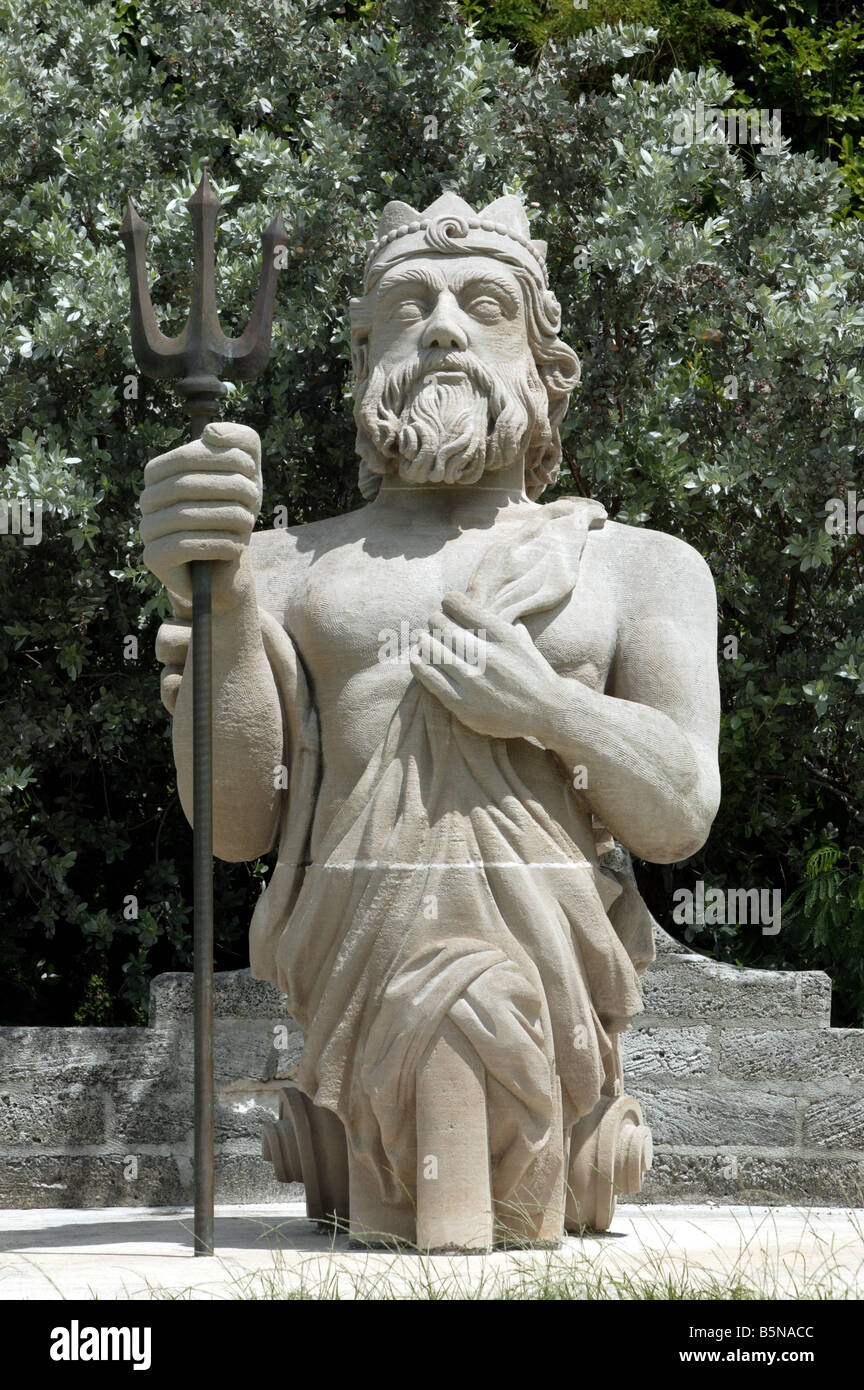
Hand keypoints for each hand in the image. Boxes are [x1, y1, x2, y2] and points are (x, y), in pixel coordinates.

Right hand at [139, 421, 261, 611]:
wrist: (229, 561)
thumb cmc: (234, 509)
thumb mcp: (247, 470)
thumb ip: (240, 439)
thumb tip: (209, 432)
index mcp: (159, 472)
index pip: (186, 456)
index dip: (224, 461)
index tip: (251, 474)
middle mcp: (147, 498)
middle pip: (186, 485)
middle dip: (230, 490)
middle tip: (254, 502)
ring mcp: (147, 528)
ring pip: (185, 516)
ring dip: (228, 518)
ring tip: (247, 524)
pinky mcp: (153, 558)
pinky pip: (183, 546)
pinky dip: (218, 544)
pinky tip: (235, 547)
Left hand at [409, 591, 562, 742]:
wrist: (548, 710)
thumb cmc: (532, 671)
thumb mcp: (521, 639)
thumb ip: (501, 622)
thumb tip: (475, 604)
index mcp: (503, 636)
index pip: (464, 607)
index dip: (450, 601)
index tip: (447, 602)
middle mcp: (488, 656)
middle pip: (444, 627)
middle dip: (435, 620)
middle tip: (434, 622)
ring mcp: (474, 681)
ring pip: (433, 650)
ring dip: (424, 640)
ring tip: (424, 638)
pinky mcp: (463, 704)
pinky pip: (430, 678)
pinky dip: (419, 664)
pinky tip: (416, 657)